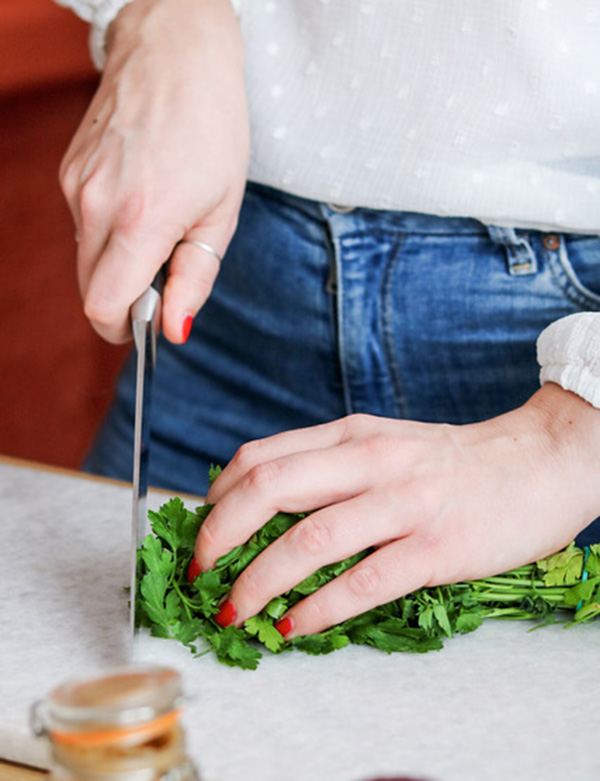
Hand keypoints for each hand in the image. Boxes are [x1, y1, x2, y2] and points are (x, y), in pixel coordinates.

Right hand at [60, 0, 248, 343]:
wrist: (176, 49)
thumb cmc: (213, 128)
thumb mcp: (223, 211)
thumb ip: (196, 277)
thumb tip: (175, 330)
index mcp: (141, 220)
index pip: (105, 307)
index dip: (125, 330)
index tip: (149, 326)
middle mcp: (96, 205)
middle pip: (89, 290)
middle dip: (124, 299)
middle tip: (165, 274)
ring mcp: (75, 185)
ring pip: (85, 258)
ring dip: (117, 263)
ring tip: (159, 224)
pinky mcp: (68, 171)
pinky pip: (83, 224)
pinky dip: (108, 231)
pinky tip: (139, 198)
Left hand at [194, 383, 599, 637]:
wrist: (537, 462)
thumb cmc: (451, 462)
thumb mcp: (382, 444)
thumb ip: (328, 465)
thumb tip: (263, 503)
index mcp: (350, 436)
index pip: (259, 458)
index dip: (217, 499)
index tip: (201, 531)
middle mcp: (370, 462)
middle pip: (269, 490)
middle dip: (219, 536)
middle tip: (200, 572)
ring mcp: (404, 504)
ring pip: (308, 542)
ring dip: (258, 582)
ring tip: (236, 610)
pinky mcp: (435, 549)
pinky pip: (362, 583)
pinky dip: (317, 609)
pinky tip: (294, 626)